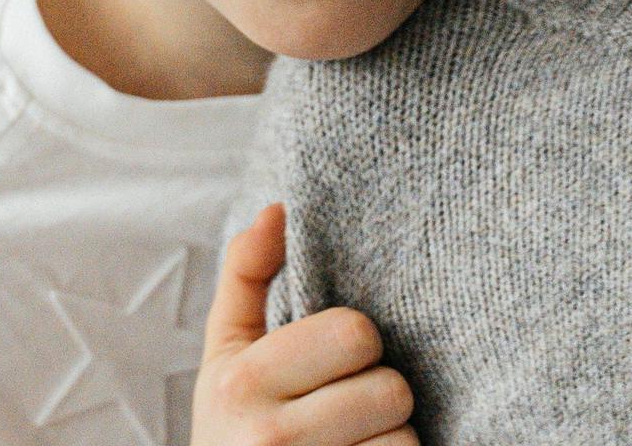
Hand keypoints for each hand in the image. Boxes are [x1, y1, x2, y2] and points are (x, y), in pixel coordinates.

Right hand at [192, 203, 417, 445]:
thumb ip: (247, 278)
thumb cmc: (235, 429)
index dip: (354, 348)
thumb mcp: (225, 355)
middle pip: (391, 390)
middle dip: (377, 400)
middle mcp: (270, 439)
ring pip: (405, 442)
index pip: (356, 333)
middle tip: (343, 415)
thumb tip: (278, 209)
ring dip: (389, 445)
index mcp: (242, 383)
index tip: (328, 370)